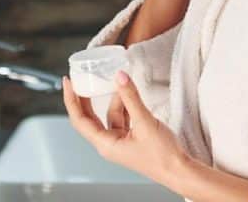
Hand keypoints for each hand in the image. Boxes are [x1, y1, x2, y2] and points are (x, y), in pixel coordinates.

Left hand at [62, 71, 186, 187]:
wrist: (179, 170)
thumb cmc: (162, 155)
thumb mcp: (145, 122)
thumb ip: (131, 97)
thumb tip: (120, 77)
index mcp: (106, 144)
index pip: (79, 119)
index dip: (71, 99)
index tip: (68, 82)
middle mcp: (109, 144)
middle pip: (89, 118)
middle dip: (85, 98)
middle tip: (82, 78)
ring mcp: (119, 142)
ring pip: (109, 115)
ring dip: (112, 98)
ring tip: (118, 82)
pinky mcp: (130, 139)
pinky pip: (122, 118)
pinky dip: (124, 105)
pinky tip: (129, 94)